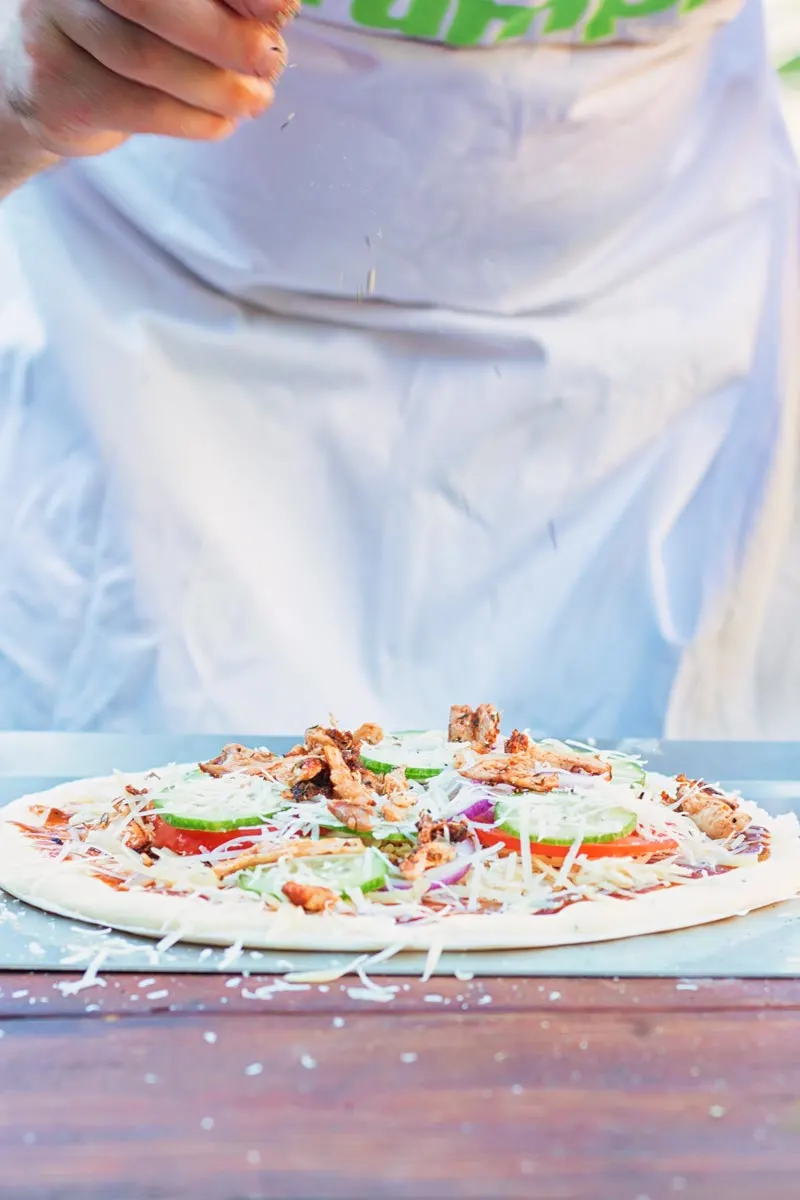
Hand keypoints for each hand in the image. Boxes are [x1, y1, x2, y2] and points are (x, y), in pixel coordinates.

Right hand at [0, 0, 296, 159]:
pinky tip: (220, 122)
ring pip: (145, 59)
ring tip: (252, 101)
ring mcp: (51, 23)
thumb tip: (279, 9)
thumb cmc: (127, 34)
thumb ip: (224, 3)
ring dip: (215, 88)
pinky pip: (136, 106)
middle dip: (223, 36)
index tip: (280, 10)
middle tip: (269, 62)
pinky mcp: (54, 84)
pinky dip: (193, 119)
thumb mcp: (178, 7)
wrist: (47, 85)